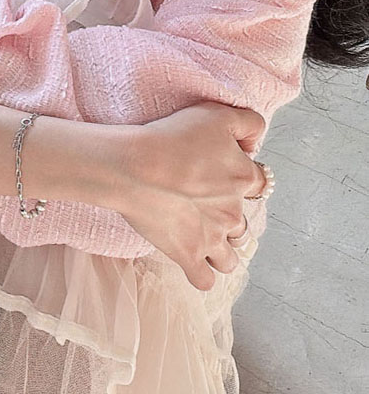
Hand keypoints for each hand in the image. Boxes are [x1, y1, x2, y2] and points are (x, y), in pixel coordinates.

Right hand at [103, 101, 267, 291]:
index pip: (259, 182)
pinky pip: (205, 280)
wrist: (134, 165)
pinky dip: (201, 274)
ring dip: (220, 249)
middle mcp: (233, 212)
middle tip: (202, 202)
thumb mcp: (217, 113)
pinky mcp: (188, 256)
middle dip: (228, 215)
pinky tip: (192, 262)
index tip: (223, 170)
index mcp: (243, 178)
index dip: (243, 175)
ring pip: (230, 257)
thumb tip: (255, 144)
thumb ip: (248, 123)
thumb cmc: (172, 136)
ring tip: (201, 235)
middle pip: (242, 222)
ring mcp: (212, 239)